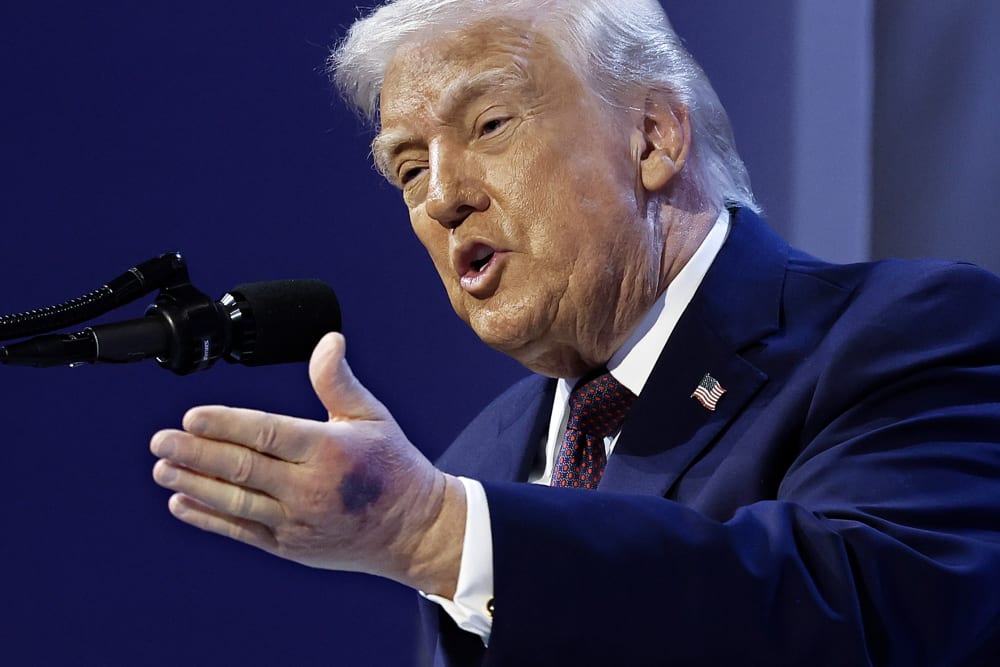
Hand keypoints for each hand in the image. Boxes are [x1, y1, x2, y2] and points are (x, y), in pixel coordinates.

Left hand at [149, 332, 464, 596]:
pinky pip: (241, 531)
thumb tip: (328, 340)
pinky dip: (209, 518)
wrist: (412, 530)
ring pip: (235, 501)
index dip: (225, 424)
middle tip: (160, 442)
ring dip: (194, 484)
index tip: (191, 416)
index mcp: (330, 450)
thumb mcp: (372, 417)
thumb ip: (338, 381)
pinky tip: (182, 504)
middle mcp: (311, 488)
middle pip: (242, 468)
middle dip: (195, 454)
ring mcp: (298, 521)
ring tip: (162, 469)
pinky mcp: (291, 546)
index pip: (267, 433)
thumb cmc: (391, 466)